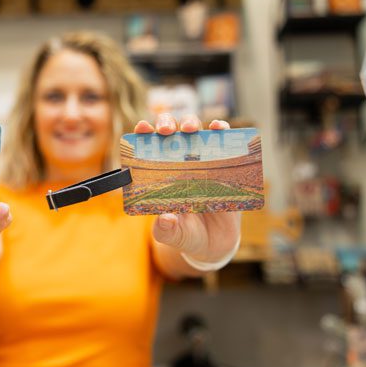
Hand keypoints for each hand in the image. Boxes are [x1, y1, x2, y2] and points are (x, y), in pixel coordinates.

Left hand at [133, 115, 240, 264]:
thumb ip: (166, 230)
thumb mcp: (175, 235)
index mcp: (159, 175)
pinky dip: (222, 130)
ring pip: (194, 131)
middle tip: (167, 131)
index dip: (143, 134)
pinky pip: (222, 141)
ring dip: (191, 122)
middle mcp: (178, 163)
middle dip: (166, 123)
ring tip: (191, 129)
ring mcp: (201, 161)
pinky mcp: (223, 164)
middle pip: (170, 132)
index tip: (142, 129)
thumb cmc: (187, 235)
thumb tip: (164, 220)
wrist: (215, 244)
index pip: (147, 148)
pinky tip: (220, 128)